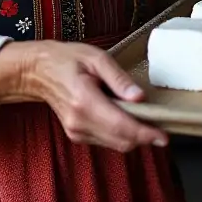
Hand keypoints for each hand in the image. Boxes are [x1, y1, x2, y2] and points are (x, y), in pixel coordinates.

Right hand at [0, 40, 168, 152]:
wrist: (38, 71)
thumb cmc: (67, 60)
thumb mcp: (96, 58)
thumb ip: (119, 79)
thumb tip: (140, 97)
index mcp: (84, 101)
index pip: (121, 126)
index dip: (145, 133)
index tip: (163, 135)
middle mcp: (79, 122)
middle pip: (121, 140)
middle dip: (144, 137)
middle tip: (162, 126)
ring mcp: (76, 132)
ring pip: (115, 144)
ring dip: (133, 136)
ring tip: (145, 120)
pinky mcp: (77, 136)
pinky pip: (106, 141)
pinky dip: (121, 134)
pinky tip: (125, 118)